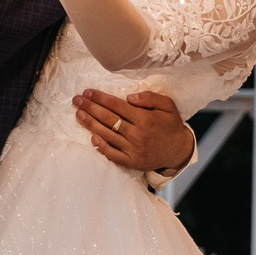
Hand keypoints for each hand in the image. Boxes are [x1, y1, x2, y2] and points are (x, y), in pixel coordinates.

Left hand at [73, 88, 192, 172]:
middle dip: (90, 108)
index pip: (117, 105)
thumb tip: (129, 97)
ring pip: (107, 135)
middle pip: (108, 119)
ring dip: (90, 124)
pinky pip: (113, 155)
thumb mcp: (167, 105)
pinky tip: (91, 138)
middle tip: (77, 100)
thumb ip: (150, 98)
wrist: (178, 150)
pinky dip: (101, 147)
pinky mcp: (131, 161)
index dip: (100, 98)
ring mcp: (133, 149)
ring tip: (79, 114)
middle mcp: (137, 134)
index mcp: (144, 118)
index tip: (88, 93)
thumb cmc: (171, 125)